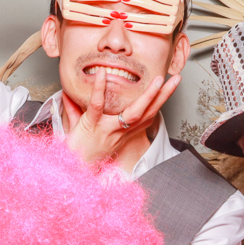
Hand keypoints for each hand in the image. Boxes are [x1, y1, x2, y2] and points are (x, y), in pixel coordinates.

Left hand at [63, 71, 180, 164]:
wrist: (69, 171)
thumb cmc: (76, 153)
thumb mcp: (80, 130)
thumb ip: (76, 111)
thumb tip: (68, 94)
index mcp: (121, 132)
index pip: (146, 117)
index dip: (160, 103)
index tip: (170, 89)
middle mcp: (119, 131)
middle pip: (148, 113)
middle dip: (164, 96)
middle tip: (176, 79)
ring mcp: (108, 128)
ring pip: (134, 112)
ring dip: (148, 96)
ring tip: (159, 79)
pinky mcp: (92, 125)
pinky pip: (97, 105)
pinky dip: (99, 88)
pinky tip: (102, 73)